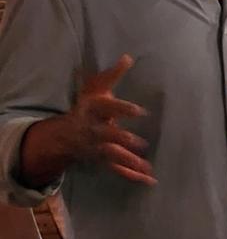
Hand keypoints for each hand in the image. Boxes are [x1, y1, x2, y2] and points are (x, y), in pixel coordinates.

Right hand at [65, 55, 153, 183]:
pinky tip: (150, 181)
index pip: (108, 108)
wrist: (65, 135)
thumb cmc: (87, 107)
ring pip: (113, 156)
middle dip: (122, 139)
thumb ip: (112, 75)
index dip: (123, 109)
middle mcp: (93, 130)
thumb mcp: (95, 88)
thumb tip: (128, 57)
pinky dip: (133, 176)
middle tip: (141, 143)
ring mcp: (98, 147)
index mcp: (92, 110)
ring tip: (148, 168)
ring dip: (130, 162)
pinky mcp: (104, 160)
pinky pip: (118, 169)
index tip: (140, 111)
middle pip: (107, 135)